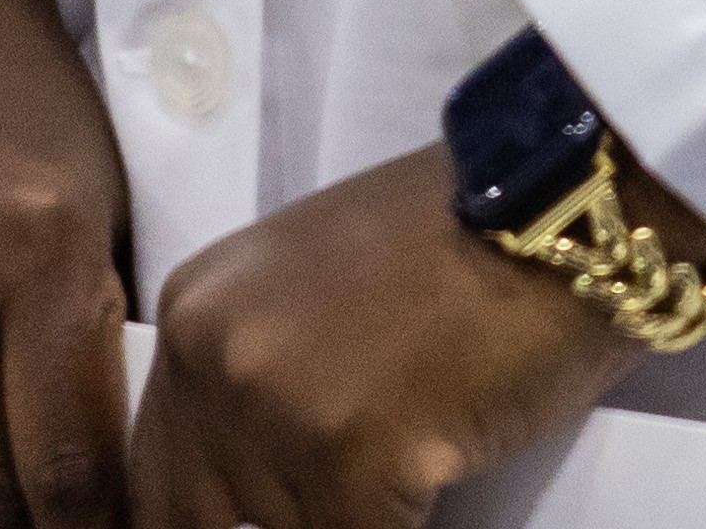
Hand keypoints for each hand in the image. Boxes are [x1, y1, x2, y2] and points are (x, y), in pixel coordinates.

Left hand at [128, 148, 628, 526]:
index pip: (156, 476)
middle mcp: (211, 357)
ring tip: (400, 462)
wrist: (549, 208)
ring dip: (345, 517)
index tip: (257, 512)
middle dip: (275, 519)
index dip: (209, 515)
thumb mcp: (303, 296)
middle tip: (336, 488)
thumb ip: (256, 381)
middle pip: (196, 518)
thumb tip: (240, 492)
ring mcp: (275, 408)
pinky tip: (431, 484)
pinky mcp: (352, 461)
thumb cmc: (450, 250)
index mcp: (192, 312)